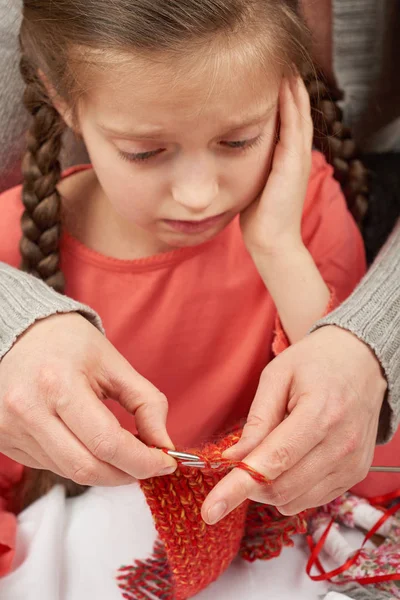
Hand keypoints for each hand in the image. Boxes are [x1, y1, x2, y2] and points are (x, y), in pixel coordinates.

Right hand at [0, 313, 176, 485]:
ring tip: (122, 452)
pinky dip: (79, 462)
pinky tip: (89, 445)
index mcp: (59, 384)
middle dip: (126, 474)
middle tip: (148, 465)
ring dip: (105, 471)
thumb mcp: (114, 363)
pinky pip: (51, 466)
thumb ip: (146, 403)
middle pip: (87, 468)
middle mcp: (28, 410)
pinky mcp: (3, 440)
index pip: (107, 443)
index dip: (143, 461)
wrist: (17, 333)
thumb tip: (164, 444)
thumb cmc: (69, 343)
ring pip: (69, 472)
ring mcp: (10, 428)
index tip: (166, 463)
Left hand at [202, 326, 386, 523]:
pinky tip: (292, 460)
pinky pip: (311, 500)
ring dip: (269, 487)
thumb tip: (233, 459)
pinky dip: (290, 489)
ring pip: (294, 500)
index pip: (274, 461)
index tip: (211, 510)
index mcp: (321, 413)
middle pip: (282, 488)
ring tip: (273, 450)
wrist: (362, 363)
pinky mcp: (355, 475)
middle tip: (242, 460)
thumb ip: (257, 420)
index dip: (238, 487)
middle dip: (249, 484)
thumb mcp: (277, 376)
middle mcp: (342, 445)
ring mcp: (352, 464)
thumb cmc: (315, 363)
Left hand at [240, 75, 312, 256]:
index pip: (288, 123)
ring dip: (292, 90)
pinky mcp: (292, 164)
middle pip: (297, 113)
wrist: (271, 242)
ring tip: (285, 67)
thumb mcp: (254, 186)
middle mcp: (296, 156)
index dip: (282, 102)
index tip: (270, 81)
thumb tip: (229, 158)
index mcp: (287, 161)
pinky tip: (284, 87)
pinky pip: (293, 127)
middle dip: (289, 90)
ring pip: (298, 115)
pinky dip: (290, 105)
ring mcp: (297, 159)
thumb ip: (249, 169)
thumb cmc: (259, 220)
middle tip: (281, 65)